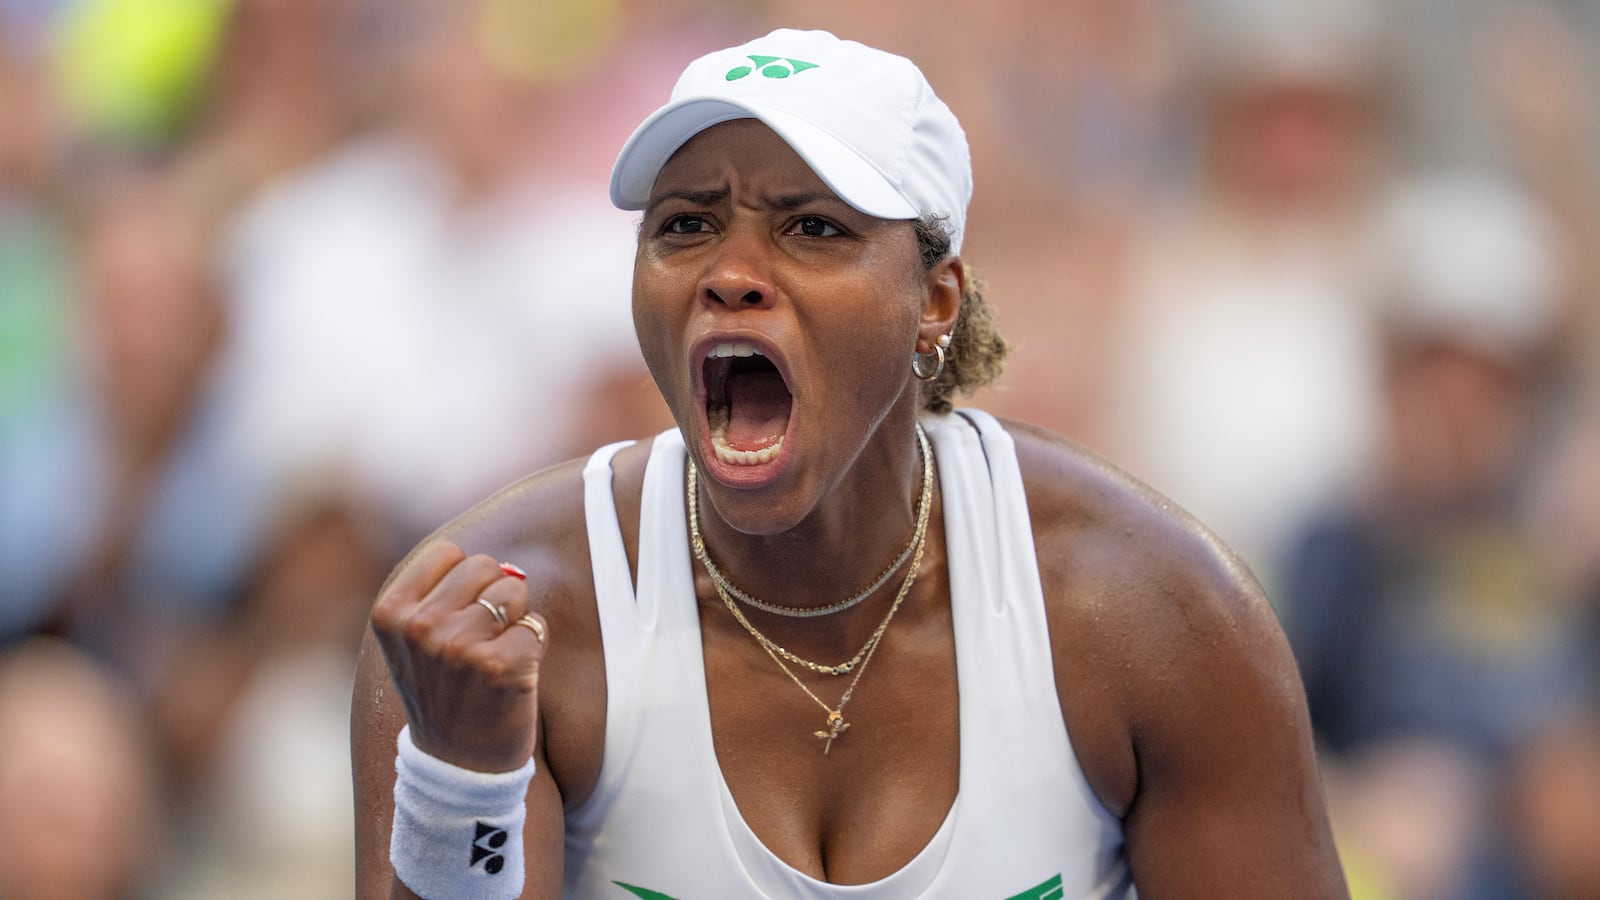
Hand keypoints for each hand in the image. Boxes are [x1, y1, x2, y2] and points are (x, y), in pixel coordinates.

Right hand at [370, 541, 548, 772]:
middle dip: (493, 597)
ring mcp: (458, 647)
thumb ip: (445, 592)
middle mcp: (420, 627)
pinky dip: (534, 646)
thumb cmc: (445, 692)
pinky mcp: (500, 667)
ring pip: (515, 591)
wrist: (458, 766)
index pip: (448, 553)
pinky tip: (514, 678)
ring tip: (495, 660)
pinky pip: (537, 625)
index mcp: (391, 614)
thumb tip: (510, 568)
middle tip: (480, 645)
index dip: (464, 583)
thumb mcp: (416, 640)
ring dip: (516, 621)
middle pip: (485, 566)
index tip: (454, 622)